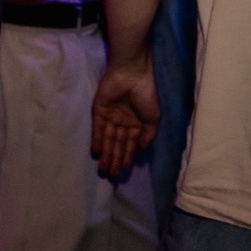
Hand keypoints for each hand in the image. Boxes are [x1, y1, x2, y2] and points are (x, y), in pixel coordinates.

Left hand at [90, 60, 159, 177]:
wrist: (133, 74)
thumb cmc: (147, 94)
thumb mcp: (153, 117)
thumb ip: (148, 134)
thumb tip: (142, 149)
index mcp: (137, 123)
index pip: (130, 144)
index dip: (127, 157)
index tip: (124, 171)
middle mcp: (123, 121)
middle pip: (117, 144)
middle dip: (115, 159)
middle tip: (111, 176)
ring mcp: (111, 116)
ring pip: (108, 139)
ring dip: (106, 154)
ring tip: (104, 169)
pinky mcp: (99, 110)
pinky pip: (98, 128)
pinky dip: (97, 140)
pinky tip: (97, 153)